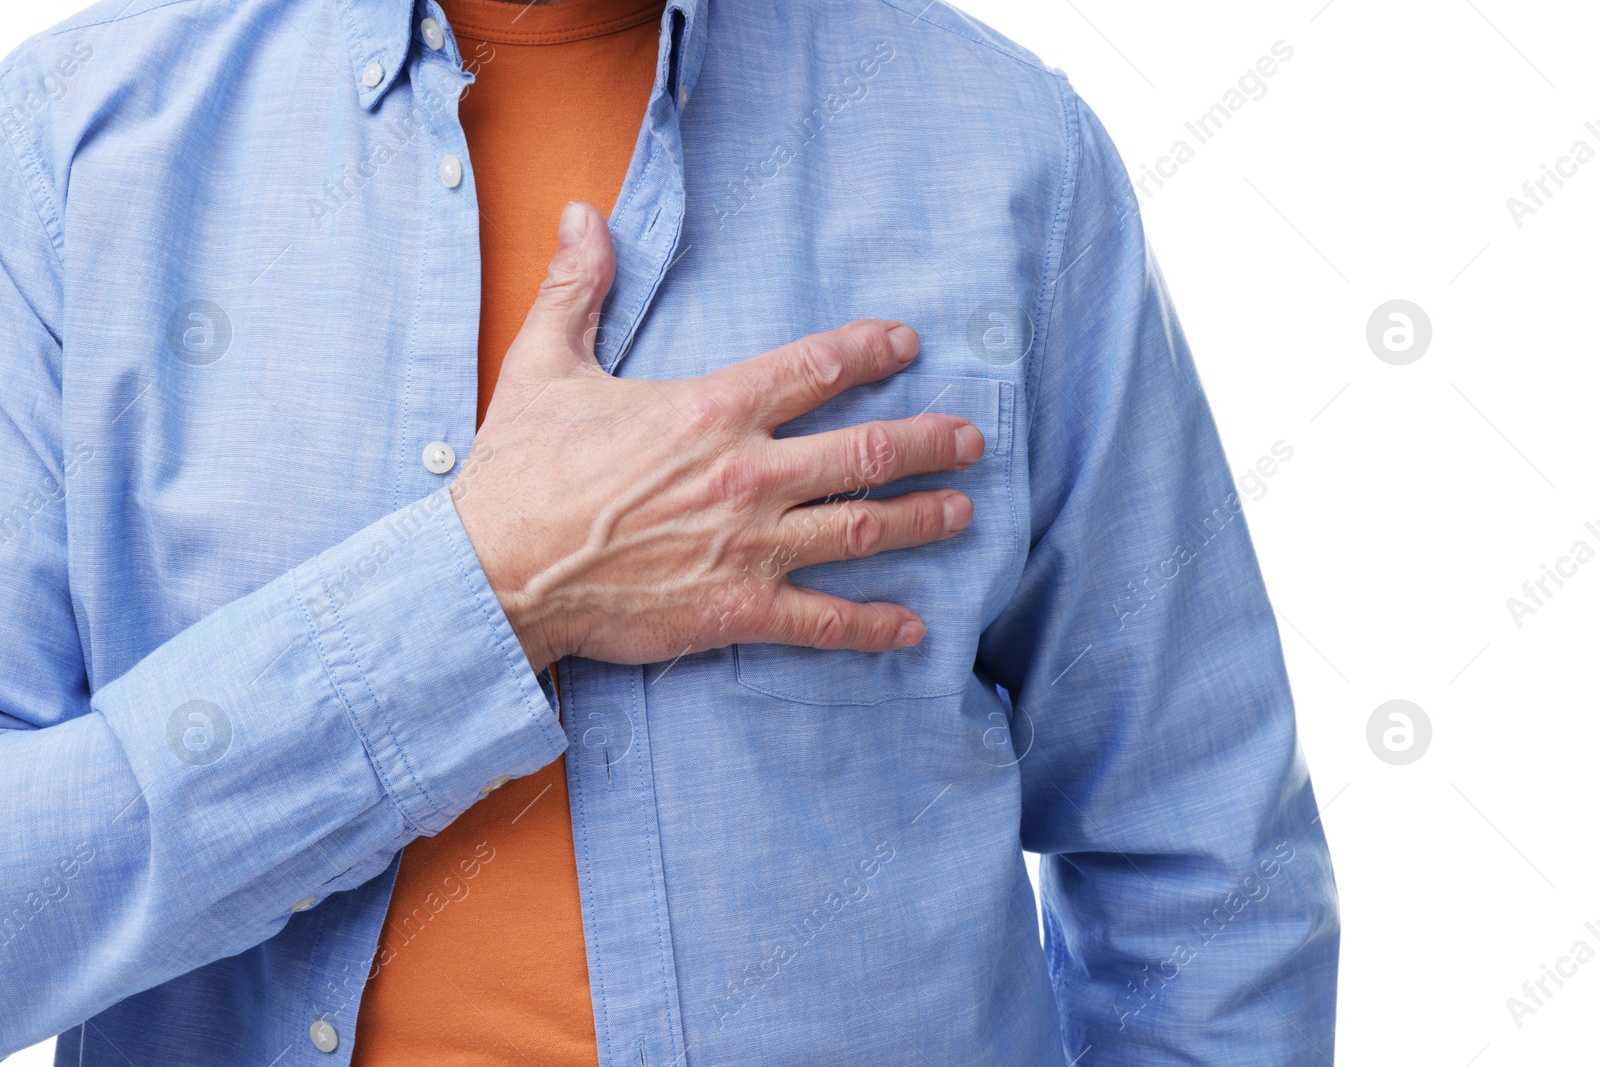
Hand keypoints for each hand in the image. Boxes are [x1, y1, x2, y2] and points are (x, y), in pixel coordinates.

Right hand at [452, 201, 982, 668]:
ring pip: (863, 528)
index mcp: (711, 408)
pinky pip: (824, 620)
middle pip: (868, 451)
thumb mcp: (545, 365)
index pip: (816, 367)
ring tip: (963, 512)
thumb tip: (582, 215)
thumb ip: (578, 289)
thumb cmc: (521, 472)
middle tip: (971, 439)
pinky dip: (874, 625)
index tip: (906, 344)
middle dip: (930, 442)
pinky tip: (915, 628)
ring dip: (923, 519)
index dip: (871, 351)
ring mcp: (749, 545)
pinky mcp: (737, 608)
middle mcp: (747, 473)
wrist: (495, 573)